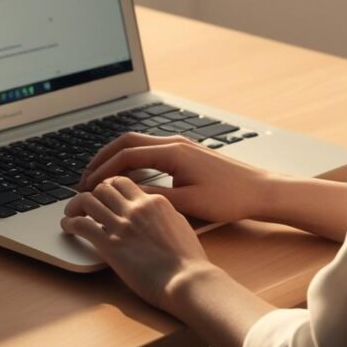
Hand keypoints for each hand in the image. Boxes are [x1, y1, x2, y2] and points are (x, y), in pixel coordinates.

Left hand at [61, 176, 217, 309]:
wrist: (187, 280)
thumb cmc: (189, 261)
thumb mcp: (181, 226)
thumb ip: (163, 215)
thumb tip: (154, 212)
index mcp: (154, 201)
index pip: (124, 183)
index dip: (109, 187)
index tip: (104, 195)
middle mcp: (136, 208)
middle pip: (103, 187)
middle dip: (92, 193)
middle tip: (85, 203)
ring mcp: (122, 224)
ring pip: (88, 200)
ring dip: (75, 205)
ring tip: (71, 213)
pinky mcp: (109, 243)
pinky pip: (81, 224)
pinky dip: (70, 223)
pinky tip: (67, 227)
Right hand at [77, 132, 270, 224]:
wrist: (262, 190)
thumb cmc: (231, 198)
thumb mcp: (190, 204)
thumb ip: (156, 198)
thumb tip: (127, 196)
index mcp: (173, 152)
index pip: (125, 156)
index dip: (103, 172)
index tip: (87, 187)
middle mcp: (174, 143)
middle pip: (126, 142)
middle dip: (101, 159)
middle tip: (84, 178)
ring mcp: (181, 145)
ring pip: (137, 144)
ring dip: (115, 158)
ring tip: (99, 177)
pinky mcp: (186, 152)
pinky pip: (149, 150)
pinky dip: (131, 160)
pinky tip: (127, 175)